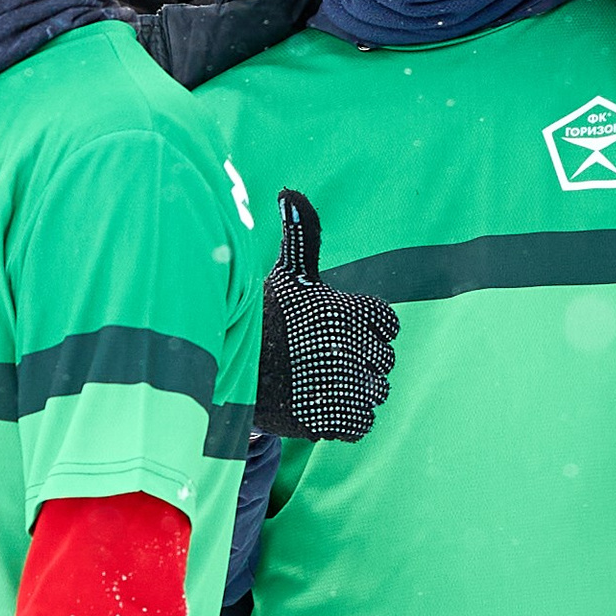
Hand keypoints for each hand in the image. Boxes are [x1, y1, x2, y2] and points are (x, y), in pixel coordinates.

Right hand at [256, 189, 397, 440]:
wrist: (228, 375)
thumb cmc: (263, 322)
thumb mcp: (285, 274)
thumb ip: (301, 236)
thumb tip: (290, 192)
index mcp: (349, 309)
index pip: (387, 324)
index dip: (364, 328)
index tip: (334, 331)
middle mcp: (352, 346)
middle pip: (383, 360)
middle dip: (358, 361)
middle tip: (319, 360)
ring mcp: (345, 386)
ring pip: (375, 392)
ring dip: (352, 391)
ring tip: (317, 384)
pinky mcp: (334, 420)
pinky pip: (362, 423)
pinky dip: (344, 421)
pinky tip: (317, 405)